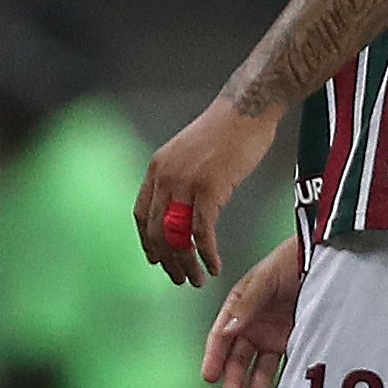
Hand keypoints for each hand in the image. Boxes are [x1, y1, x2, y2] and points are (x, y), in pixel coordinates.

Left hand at [138, 101, 280, 285]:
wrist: (246, 109)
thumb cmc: (226, 129)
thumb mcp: (189, 153)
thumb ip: (179, 178)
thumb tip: (181, 207)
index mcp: (157, 169)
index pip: (141, 216)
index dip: (147, 243)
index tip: (156, 260)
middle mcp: (165, 177)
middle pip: (156, 232)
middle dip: (167, 262)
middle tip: (179, 278)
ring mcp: (186, 183)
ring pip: (177, 237)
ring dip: (186, 264)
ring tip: (198, 279)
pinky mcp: (210, 188)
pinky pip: (202, 232)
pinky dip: (207, 254)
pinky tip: (215, 264)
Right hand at [204, 240, 308, 387]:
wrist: (326, 258)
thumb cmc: (292, 260)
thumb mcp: (266, 279)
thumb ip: (248, 304)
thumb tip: (230, 330)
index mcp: (240, 306)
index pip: (221, 335)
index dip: (214, 356)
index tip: (210, 375)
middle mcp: (252, 324)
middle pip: (237, 357)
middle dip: (232, 378)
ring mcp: (272, 335)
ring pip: (257, 367)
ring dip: (253, 387)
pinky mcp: (292, 342)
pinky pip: (280, 366)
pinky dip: (276, 383)